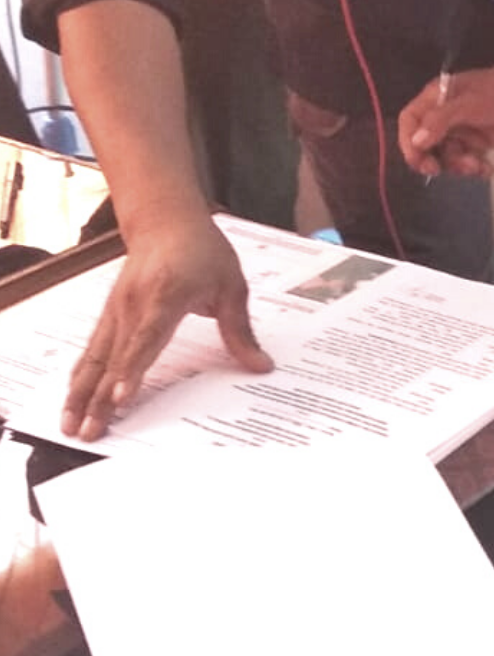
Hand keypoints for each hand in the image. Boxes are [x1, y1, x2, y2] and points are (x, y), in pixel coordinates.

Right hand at [63, 213, 270, 441]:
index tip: (120, 398)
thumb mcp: (232, 287)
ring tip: (71, 426)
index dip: (132, 371)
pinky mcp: (110, 314)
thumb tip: (261, 366)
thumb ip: (241, 331)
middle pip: (113, 358)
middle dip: (98, 399)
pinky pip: (92, 350)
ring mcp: (117, 310)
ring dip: (81, 394)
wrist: (167, 222)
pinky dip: (81, 377)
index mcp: (167, 296)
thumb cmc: (204, 252)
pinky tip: (72, 400)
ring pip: (95, 358)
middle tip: (88, 432)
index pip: (146, 339)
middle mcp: (134, 305)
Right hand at [398, 61, 493, 179]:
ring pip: (447, 155)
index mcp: (435, 99)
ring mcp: (461, 130)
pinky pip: (467, 161)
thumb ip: (440, 122)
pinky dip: (475, 168)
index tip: (417, 161)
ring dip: (459, 165)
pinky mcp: (477, 143)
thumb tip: (415, 142)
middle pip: (425, 144)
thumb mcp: (468, 104)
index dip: (408, 142)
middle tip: (439, 170)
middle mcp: (444, 116)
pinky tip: (488, 169)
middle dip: (433, 159)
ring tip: (477, 165)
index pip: (410, 121)